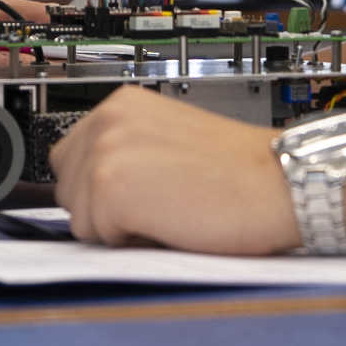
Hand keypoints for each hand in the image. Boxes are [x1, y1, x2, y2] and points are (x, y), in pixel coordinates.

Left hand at [51, 89, 299, 254]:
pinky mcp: (111, 188)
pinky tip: (169, 222)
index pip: (70, 159)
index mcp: (122, 103)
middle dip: (104, 209)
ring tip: (168, 211)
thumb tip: (90, 188)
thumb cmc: (238, 171)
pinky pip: (97, 237)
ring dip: (118, 228)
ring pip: (79, 218)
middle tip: (159, 204)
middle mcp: (109, 119)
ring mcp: (106, 151)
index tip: (134, 194)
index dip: (101, 188)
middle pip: (68, 189)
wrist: (278, 181)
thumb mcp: (169, 139)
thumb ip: (128, 150)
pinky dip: (131, 242)